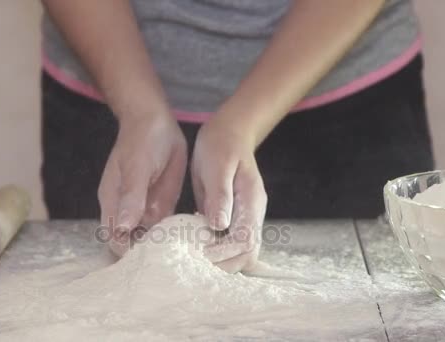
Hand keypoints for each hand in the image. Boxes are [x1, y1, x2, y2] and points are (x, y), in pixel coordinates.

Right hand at [100, 114, 186, 256]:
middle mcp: (128, 211)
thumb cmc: (141, 141)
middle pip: (133, 243)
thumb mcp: (137, 167)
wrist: (157, 121)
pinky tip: (192, 240)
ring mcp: (146, 208)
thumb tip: (122, 227)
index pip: (114, 238)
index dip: (126, 252)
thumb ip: (131, 197)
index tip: (146, 262)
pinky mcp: (163, 204)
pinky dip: (177, 234)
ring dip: (165, 247)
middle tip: (170, 262)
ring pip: (152, 238)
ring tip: (185, 256)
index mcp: (113, 203)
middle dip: (148, 255)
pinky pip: (169, 226)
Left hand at [191, 117, 266, 272]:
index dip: (224, 253)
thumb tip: (219, 225)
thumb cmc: (222, 145)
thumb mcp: (217, 165)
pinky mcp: (234, 219)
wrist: (229, 134)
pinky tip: (196, 247)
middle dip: (222, 264)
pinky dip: (216, 251)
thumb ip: (220, 195)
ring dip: (219, 261)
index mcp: (251, 202)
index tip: (199, 254)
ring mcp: (245, 218)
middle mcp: (252, 215)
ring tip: (192, 259)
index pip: (246, 242)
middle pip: (247, 255)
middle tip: (192, 264)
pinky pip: (230, 243)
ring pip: (240, 253)